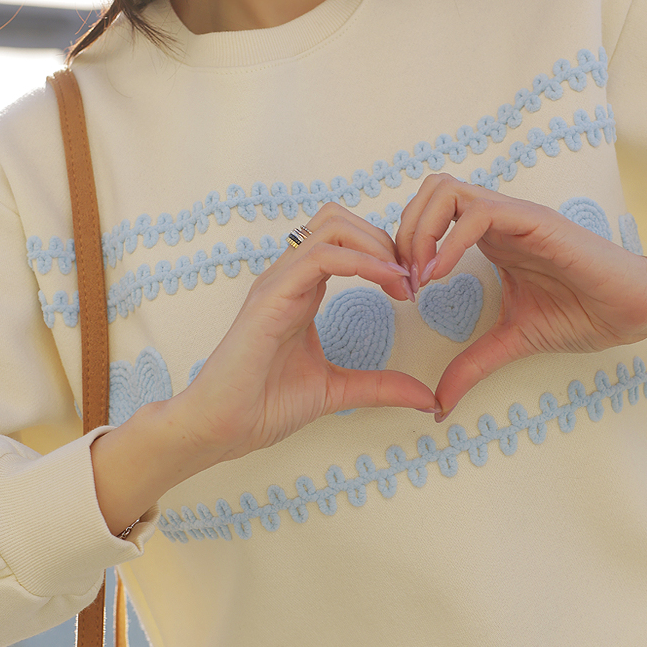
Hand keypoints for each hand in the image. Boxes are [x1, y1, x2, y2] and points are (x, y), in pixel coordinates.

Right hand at [179, 202, 436, 461]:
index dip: (385, 253)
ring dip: (377, 245)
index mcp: (302, 290)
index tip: (412, 287)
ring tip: (402, 280)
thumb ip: (380, 387)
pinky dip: (361, 261)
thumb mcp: (337, 391)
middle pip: (340, 219)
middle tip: (411, 279)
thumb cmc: (262, 405)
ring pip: (332, 225)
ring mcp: (277, 283)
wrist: (220, 427)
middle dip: (385, 240)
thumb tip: (426, 398)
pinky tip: (386, 282)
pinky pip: (320, 257)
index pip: (345, 241)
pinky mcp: (270, 297)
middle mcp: (288, 278)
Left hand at [395, 175, 646, 419]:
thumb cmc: (584, 313)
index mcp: (490, 238)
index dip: (405, 247)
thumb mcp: (512, 342)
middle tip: (405, 282)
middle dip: (403, 233)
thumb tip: (438, 406)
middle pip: (430, 190)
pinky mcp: (537, 222)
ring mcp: (517, 216)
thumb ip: (472, 365)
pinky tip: (441, 275)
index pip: (430, 214)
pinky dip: (449, 241)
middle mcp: (498, 219)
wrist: (634, 310)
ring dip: (420, 231)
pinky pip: (480, 212)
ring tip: (421, 278)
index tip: (404, 293)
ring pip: (447, 189)